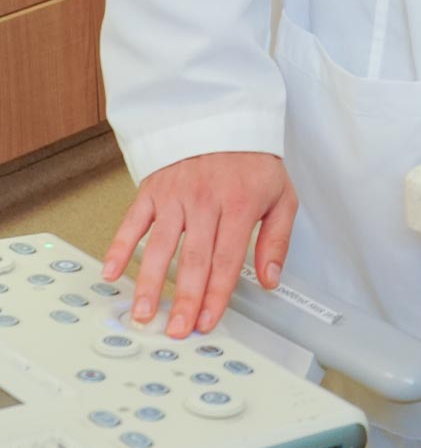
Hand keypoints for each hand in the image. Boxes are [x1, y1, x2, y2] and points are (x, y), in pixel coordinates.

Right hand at [102, 152, 297, 339]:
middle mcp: (206, 200)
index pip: (227, 258)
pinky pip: (133, 221)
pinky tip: (112, 271)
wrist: (225, 118)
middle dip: (184, 297)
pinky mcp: (154, 189)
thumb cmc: (252, 162)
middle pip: (193, 257)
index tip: (207, 320)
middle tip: (177, 329)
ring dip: (149, 282)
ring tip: (144, 312)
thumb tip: (270, 279)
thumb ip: (277, 239)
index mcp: (240, 203)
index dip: (216, 293)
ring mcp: (176, 195)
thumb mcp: (281, 195)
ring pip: (160, 244)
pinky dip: (119, 246)